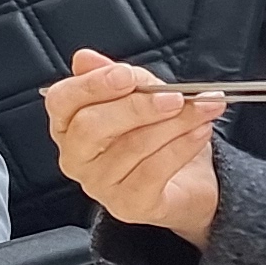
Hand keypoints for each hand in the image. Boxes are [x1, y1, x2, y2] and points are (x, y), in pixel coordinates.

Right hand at [40, 47, 222, 242]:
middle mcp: (76, 157)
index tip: (127, 74)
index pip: (63, 100)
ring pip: (130, 146)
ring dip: (174, 123)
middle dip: (137, 106)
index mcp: (69, 124)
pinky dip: (182, 147)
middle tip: (175, 96)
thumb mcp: (141, 95)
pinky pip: (153, 171)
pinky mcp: (128, 206)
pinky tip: (200, 132)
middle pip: (91, 126)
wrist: (188, 179)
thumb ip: (119, 76)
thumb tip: (85, 58)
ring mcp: (99, 185)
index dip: (92, 85)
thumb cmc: (157, 133)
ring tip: (202, 109)